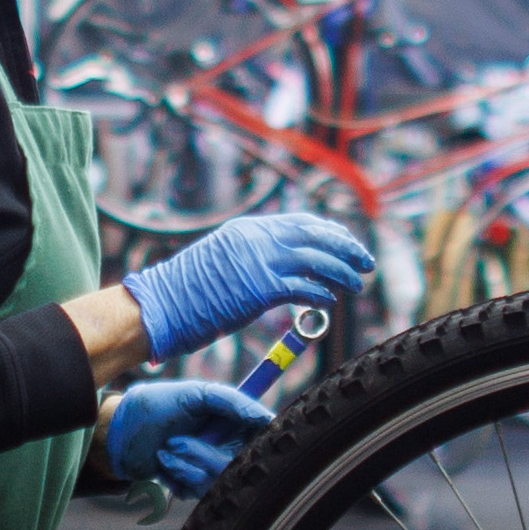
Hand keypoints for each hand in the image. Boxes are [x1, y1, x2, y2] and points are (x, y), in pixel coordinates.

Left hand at [100, 377, 272, 496]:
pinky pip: (195, 491)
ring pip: (214, 481)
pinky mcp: (191, 485)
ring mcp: (208, 468)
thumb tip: (265, 416)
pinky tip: (160, 462)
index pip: (261, 437)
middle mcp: (224, 446)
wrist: (121, 429)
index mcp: (232, 423)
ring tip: (163, 449)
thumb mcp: (196, 394)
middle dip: (202, 454)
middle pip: (236, 465)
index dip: (261, 443)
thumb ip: (231, 400)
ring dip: (184, 465)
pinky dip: (175, 476)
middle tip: (175, 441)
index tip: (251, 442)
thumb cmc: (158, 405)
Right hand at [119, 209, 375, 363]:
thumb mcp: (223, 261)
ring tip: (357, 285)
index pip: (301, 223)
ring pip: (315, 260)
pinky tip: (330, 302)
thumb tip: (282, 270)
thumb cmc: (187, 293)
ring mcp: (258, 261)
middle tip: (366, 262)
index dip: (330, 233)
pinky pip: (302, 288)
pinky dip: (321, 293)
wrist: (162, 306)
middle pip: (315, 236)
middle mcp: (256, 239)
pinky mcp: (259, 288)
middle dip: (346, 247)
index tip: (348, 244)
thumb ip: (253, 258)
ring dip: (342, 273)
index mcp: (249, 230)